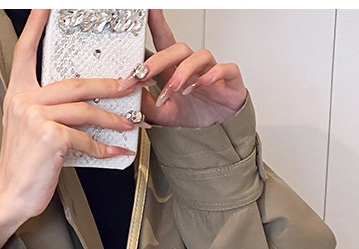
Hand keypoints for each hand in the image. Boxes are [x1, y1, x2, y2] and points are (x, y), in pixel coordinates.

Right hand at [0, 9, 136, 248]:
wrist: (10, 195)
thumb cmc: (23, 166)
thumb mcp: (30, 131)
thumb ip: (48, 111)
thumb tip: (83, 105)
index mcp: (19, 94)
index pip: (25, 51)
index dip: (36, 25)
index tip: (48, 4)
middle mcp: (25, 101)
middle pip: (75, 83)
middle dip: (109, 84)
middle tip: (131, 82)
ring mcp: (36, 118)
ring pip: (85, 110)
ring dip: (113, 118)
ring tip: (130, 122)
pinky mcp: (50, 138)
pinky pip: (85, 138)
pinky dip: (103, 148)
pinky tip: (116, 152)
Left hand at [118, 10, 246, 128]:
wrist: (215, 127)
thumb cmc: (191, 113)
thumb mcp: (162, 112)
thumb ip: (146, 103)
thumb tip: (129, 93)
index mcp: (175, 68)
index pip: (164, 41)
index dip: (157, 23)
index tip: (146, 11)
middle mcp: (193, 65)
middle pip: (178, 49)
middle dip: (158, 61)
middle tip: (143, 74)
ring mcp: (211, 70)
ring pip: (199, 56)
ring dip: (183, 71)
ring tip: (173, 89)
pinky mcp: (229, 79)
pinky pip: (224, 68)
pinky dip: (211, 75)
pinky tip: (199, 85)